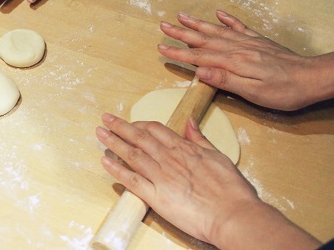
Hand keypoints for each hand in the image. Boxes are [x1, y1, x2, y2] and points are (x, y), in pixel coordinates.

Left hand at [96, 113, 260, 243]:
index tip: (131, 122)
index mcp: (185, 149)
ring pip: (132, 155)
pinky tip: (105, 162)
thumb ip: (201, 139)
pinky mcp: (156, 196)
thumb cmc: (232, 190)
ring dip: (113, 143)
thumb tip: (190, 122)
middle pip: (139, 137)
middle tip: (105, 119)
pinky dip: (117, 170)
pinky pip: (132, 180)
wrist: (234, 215)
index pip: (156, 130)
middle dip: (120, 127)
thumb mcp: (219, 156)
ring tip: (99, 134)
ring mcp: (161, 177)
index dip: (140, 124)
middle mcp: (170, 159)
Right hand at [158, 11, 316, 110]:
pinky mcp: (259, 41)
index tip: (162, 48)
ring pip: (218, 31)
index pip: (200, 58)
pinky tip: (217, 14)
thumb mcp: (254, 93)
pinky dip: (227, 20)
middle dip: (182, 33)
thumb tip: (199, 72)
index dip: (179, 54)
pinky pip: (239, 27)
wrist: (313, 77)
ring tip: (182, 16)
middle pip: (204, 40)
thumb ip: (226, 81)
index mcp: (234, 63)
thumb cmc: (285, 91)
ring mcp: (249, 42)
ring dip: (198, 24)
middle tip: (163, 25)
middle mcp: (239, 49)